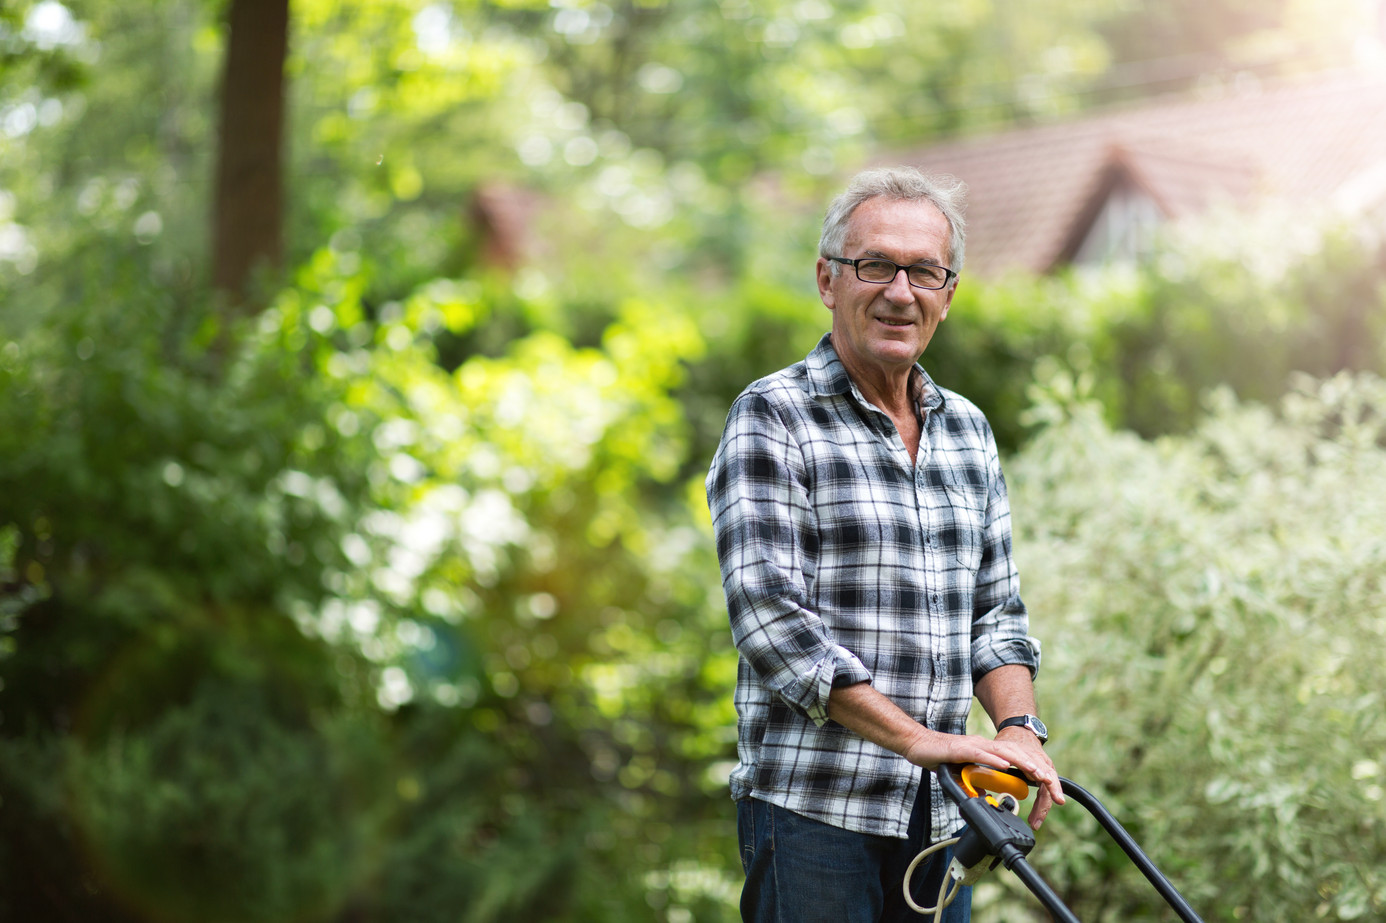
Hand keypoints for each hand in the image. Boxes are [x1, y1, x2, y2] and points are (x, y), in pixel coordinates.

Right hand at [897, 725, 1064, 828]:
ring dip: (1021, 763)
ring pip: (1003, 753)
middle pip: (1013, 754)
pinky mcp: (961, 749)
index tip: (1044, 779)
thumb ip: (973, 781)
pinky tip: (1008, 766)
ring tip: (1037, 772)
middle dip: (1033, 766)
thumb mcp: (960, 773)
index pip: (1012, 758)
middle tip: (1049, 779)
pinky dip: (996, 760)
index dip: (1029, 767)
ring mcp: (973, 746)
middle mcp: (982, 746)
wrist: (917, 745)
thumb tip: (983, 794)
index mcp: (984, 751)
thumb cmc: (937, 757)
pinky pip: (982, 755)